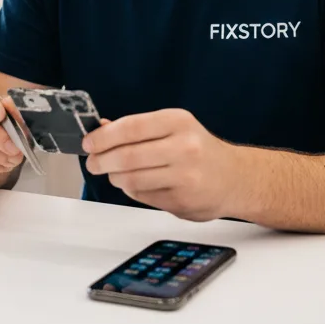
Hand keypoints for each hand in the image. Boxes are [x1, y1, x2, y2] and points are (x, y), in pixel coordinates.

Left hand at [83, 109, 239, 221]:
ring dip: (115, 177)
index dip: (103, 137)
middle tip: (94, 163)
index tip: (89, 143)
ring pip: (131, 179)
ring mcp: (184, 176)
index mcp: (178, 122)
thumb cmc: (199, 150)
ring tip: (115, 173)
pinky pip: (142, 196)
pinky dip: (132, 190)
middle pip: (127, 156)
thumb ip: (137, 129)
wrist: (235, 178)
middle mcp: (184, 147)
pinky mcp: (182, 201)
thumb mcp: (173, 127)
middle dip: (102, 161)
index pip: (130, 127)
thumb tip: (101, 128)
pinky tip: (138, 184)